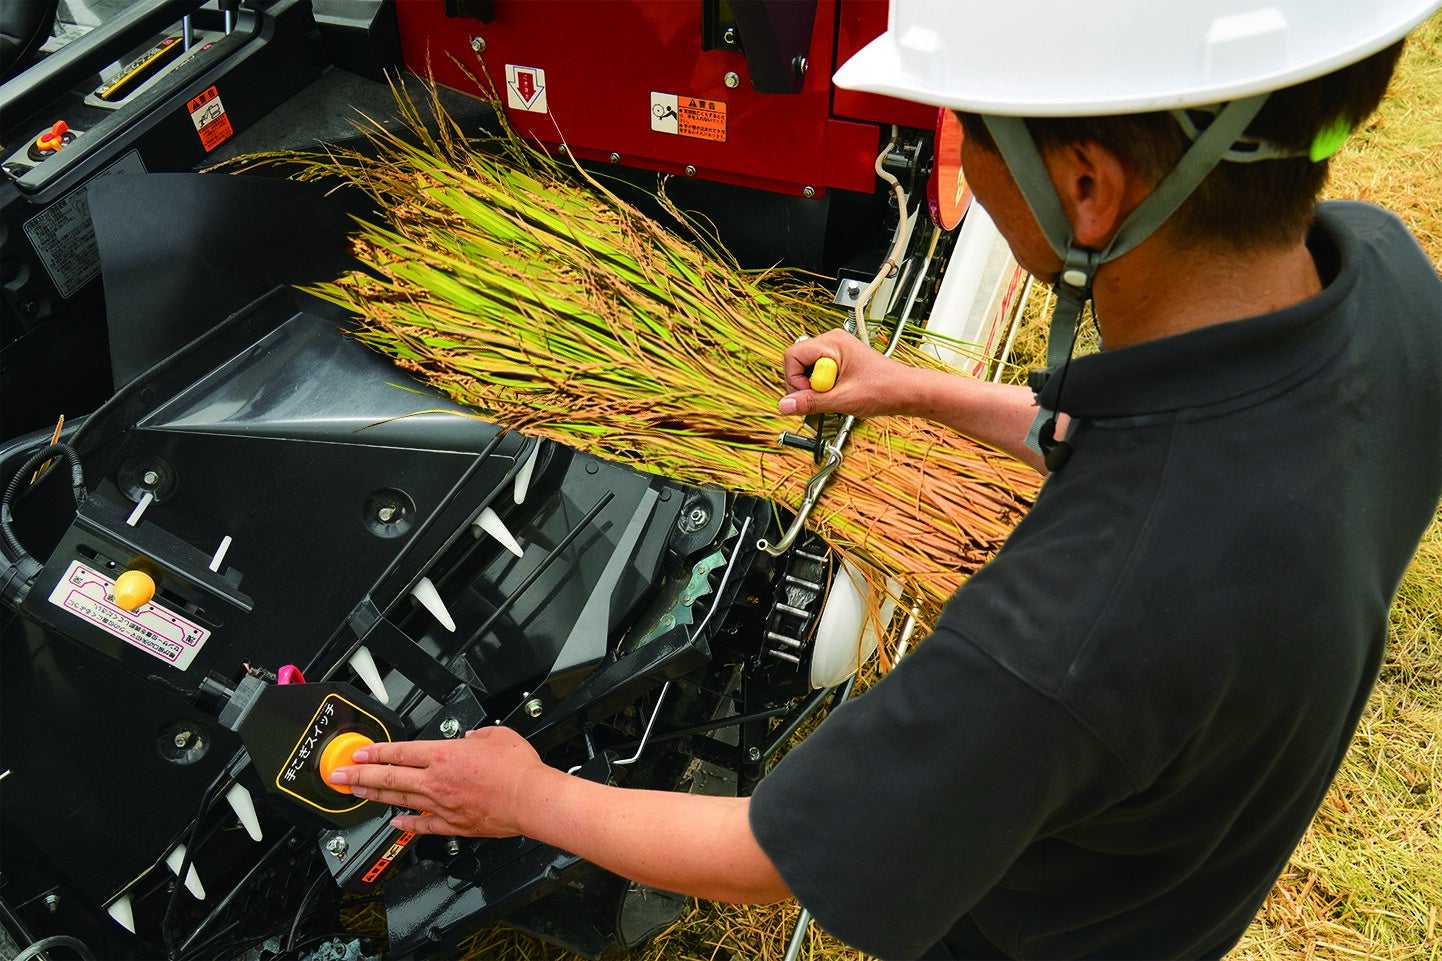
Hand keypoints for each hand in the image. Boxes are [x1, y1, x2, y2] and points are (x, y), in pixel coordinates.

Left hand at [328, 726, 545, 836]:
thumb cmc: (518, 770)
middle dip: (360, 774)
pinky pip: (423, 825)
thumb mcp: (498, 736)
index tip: (359, 753)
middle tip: (339, 775)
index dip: (376, 751)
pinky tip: (395, 823)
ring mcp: (442, 805)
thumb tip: (470, 738)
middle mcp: (437, 780)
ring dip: (376, 796)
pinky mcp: (453, 824)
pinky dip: (407, 824)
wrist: (530, 799)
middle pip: (390, 776)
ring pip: (400, 799)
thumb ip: (478, 735)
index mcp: (446, 755)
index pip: (401, 751)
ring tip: (357, 793)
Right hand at [778, 328, 909, 418]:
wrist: (906, 392)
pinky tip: (839, 395)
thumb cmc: (884, 389)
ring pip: (807, 371)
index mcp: (832, 343)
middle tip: (824, 397)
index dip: (795, 379)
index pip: (792, 355)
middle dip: (805, 385)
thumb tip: (784, 405)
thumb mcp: (842, 399)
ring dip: (816, 389)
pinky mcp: (840, 363)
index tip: (809, 394)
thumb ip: (810, 402)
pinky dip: (824, 389)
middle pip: (797, 363)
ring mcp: (836, 352)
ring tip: (835, 396)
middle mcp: (832, 343)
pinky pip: (819, 375)